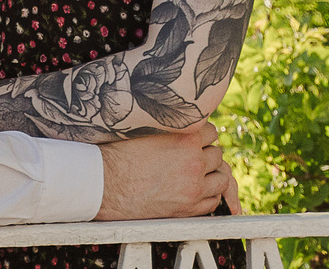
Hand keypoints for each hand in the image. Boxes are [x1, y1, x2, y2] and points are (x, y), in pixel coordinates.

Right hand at [94, 122, 235, 220]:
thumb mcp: (147, 129)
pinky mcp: (189, 208)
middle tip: (191, 158)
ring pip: (221, 178)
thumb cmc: (121, 154)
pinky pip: (213, 201)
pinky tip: (195, 190)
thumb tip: (181, 120)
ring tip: (196, 174)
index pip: (212, 132)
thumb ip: (171, 127)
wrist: (106, 184)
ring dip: (211, 175)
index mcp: (186, 138)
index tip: (193, 140)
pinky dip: (208, 195)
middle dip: (206, 155)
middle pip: (217, 155)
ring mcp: (194, 187)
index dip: (202, 136)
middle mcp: (194, 162)